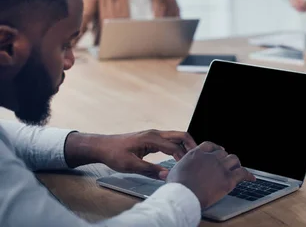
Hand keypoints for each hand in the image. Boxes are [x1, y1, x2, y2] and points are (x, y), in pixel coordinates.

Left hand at [65, 129, 196, 179]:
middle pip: (180, 135)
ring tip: (192, 159)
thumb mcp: (130, 165)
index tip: (187, 169)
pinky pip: (170, 140)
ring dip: (185, 146)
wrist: (102, 146)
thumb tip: (167, 175)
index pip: (174, 147)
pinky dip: (178, 147)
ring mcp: (154, 134)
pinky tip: (180, 157)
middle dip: (191, 145)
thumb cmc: (114, 154)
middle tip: (199, 158)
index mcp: (151, 138)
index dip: (182, 158)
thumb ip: (150, 170)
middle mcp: (155, 133)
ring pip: (176, 136)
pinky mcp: (152, 138)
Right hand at [167, 141, 255, 208]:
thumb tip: (164, 174)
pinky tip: (251, 178)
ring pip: (234, 160)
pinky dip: (248, 175)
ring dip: (235, 164)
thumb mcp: (172, 174)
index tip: (218, 151)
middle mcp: (210, 157)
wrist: (184, 196)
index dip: (215, 148)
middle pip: (223, 153)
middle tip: (226, 164)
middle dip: (225, 158)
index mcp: (197, 153)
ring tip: (236, 169)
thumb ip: (174, 170)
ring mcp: (220, 167)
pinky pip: (242, 173)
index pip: (209, 145)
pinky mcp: (228, 179)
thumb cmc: (176, 187)